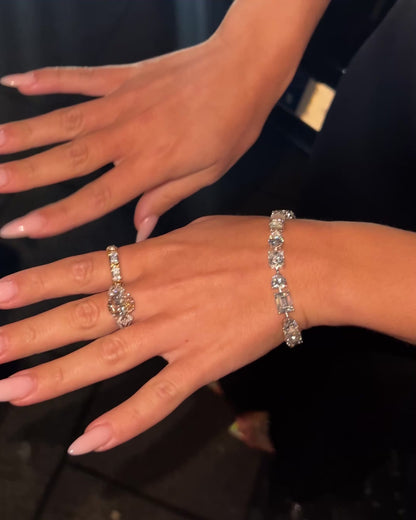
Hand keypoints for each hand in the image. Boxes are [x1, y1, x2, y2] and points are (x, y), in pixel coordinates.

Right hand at [0, 31, 281, 240]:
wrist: (244, 69)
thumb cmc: (232, 126)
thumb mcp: (208, 174)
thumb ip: (166, 198)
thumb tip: (139, 229)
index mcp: (149, 166)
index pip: (93, 199)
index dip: (55, 216)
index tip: (20, 228)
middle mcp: (126, 135)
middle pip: (67, 160)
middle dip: (25, 174)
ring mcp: (120, 102)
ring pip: (62, 121)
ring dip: (23, 133)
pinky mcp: (121, 75)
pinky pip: (77, 77)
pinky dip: (45, 79)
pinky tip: (13, 83)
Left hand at [0, 216, 322, 453]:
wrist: (301, 266)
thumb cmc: (250, 240)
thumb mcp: (197, 225)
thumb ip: (159, 236)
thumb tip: (134, 240)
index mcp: (151, 258)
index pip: (82, 271)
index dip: (38, 284)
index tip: (1, 295)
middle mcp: (152, 296)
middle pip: (81, 317)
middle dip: (30, 334)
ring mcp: (174, 333)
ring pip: (106, 358)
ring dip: (57, 376)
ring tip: (12, 391)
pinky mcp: (200, 364)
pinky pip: (156, 399)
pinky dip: (123, 422)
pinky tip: (88, 441)